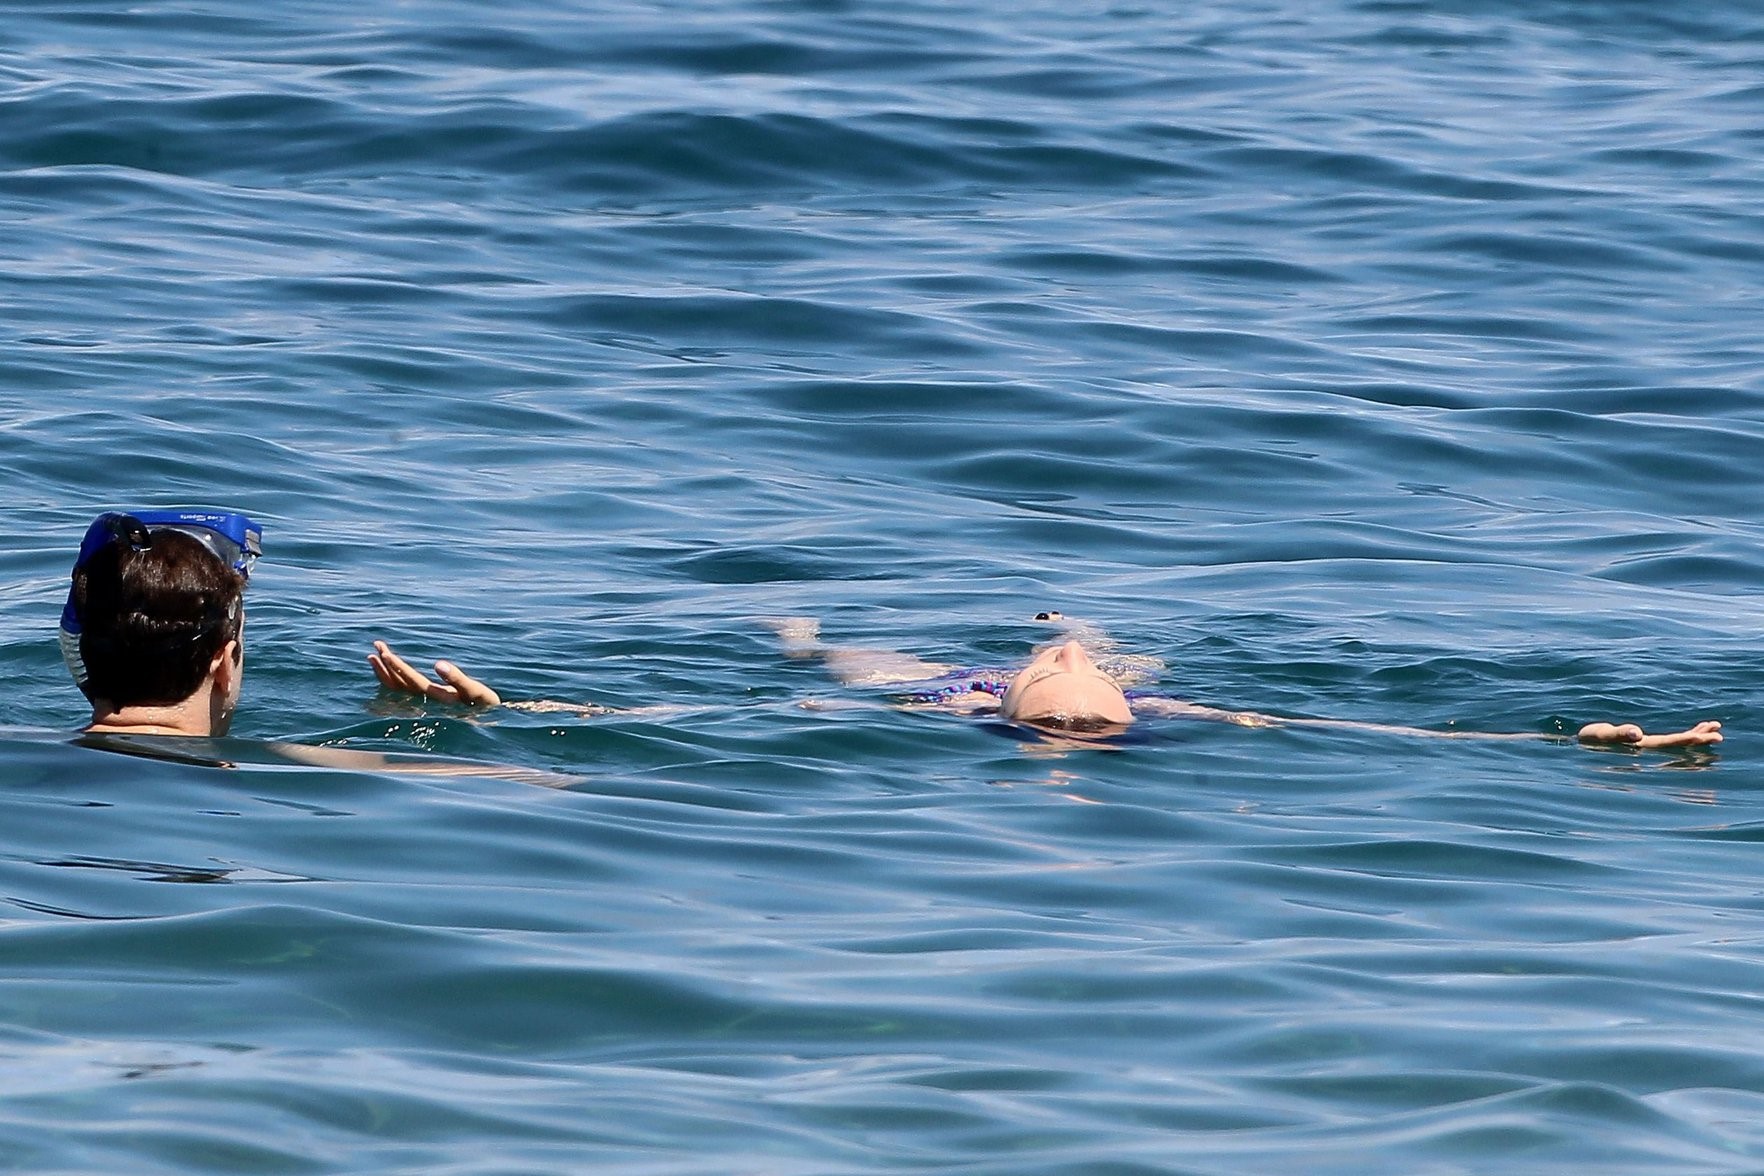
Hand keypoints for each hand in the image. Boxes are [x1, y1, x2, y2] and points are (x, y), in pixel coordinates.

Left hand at [369, 640, 500, 706]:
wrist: (489, 727)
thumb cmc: (485, 708)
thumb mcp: (477, 693)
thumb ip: (458, 679)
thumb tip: (438, 664)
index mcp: (438, 700)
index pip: (413, 683)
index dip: (398, 668)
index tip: (384, 653)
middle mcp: (427, 705)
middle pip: (401, 686)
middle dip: (387, 666)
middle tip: (377, 646)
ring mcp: (424, 705)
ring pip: (399, 690)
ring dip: (386, 673)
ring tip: (374, 656)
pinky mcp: (426, 703)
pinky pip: (403, 692)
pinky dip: (392, 681)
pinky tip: (386, 672)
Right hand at [1578, 720, 1720, 749]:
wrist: (1580, 747)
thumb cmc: (1589, 741)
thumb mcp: (1599, 736)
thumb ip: (1618, 734)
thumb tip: (1637, 734)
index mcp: (1640, 747)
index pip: (1671, 743)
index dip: (1691, 740)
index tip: (1709, 736)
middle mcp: (1648, 750)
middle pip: (1679, 745)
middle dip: (1699, 739)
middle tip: (1719, 735)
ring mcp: (1647, 748)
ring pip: (1677, 742)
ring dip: (1696, 735)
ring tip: (1714, 728)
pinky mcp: (1645, 744)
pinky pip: (1670, 739)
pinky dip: (1684, 734)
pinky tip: (1696, 729)